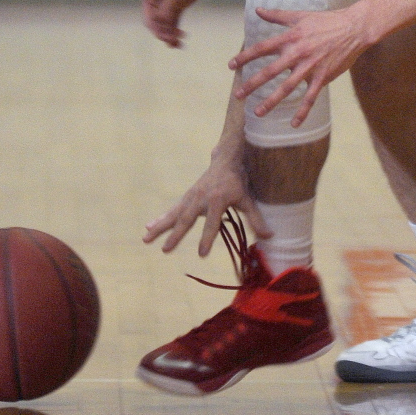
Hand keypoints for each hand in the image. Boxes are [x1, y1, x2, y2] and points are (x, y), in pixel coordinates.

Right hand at [141, 0, 219, 46]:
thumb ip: (165, 13)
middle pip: (156, 23)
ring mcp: (168, 1)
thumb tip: (159, 28)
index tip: (170, 38)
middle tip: (176, 42)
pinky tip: (179, 39)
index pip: (150, 19)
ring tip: (178, 45)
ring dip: (170, 34)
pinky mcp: (179, 2)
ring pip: (165, 23)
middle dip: (164, 34)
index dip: (158, 31)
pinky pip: (174, 19)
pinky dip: (175, 29)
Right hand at [143, 157, 270, 256]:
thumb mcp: (247, 199)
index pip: (213, 222)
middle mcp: (201, 198)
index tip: (201, 254)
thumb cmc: (237, 182)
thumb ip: (256, 219)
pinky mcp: (187, 197)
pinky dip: (160, 218)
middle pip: (187, 219)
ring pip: (175, 214)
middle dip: (176, 235)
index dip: (207, 238)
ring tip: (146, 238)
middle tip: (165, 249)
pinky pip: (172, 209)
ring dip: (160, 227)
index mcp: (218, 200)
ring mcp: (192, 197)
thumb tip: (270, 237)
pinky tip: (148, 227)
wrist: (225, 160)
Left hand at [230, 4, 373, 126]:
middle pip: (270, 72)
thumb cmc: (326, 21)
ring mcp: (310, 67)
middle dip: (252, 84)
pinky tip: (294, 123)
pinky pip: (311, 97)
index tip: (232, 66)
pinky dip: (303, 111)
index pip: (262, 48)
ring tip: (258, 112)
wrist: (354, 28)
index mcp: (290, 38)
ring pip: (287, 88)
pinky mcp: (323, 77)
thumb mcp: (300, 16)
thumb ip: (277, 15)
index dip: (245, 57)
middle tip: (238, 95)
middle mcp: (297, 53)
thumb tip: (257, 10)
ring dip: (271, 101)